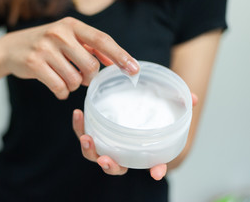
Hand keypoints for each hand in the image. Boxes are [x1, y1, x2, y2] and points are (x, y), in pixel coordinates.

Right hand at [0, 17, 138, 98]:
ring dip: (74, 85)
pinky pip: (59, 87)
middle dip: (90, 78)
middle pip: (91, 65)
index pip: (102, 40)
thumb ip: (90, 47)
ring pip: (74, 79)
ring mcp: (45, 48)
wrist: (11, 48)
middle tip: (83, 78)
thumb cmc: (45, 44)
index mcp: (71, 25)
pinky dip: (62, 92)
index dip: (120, 56)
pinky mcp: (35, 64)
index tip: (134, 70)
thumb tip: (114, 60)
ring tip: (66, 80)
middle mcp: (59, 33)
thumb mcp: (67, 38)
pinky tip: (58, 89)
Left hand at [72, 93, 198, 179]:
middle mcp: (122, 151)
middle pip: (115, 166)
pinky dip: (79, 126)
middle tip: (106, 160)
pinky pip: (83, 132)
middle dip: (110, 166)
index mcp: (141, 150)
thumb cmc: (148, 110)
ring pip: (94, 155)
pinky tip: (78, 113)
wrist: (130, 101)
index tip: (156, 172)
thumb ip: (179, 103)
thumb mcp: (164, 105)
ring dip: (89, 150)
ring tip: (86, 137)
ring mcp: (106, 143)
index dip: (156, 169)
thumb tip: (194, 98)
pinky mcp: (93, 131)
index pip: (151, 164)